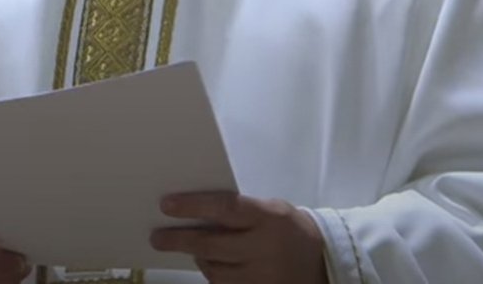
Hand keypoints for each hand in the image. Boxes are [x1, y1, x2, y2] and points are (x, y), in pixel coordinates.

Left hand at [149, 192, 328, 283]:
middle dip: (179, 240)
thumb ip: (238, 209)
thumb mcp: (269, 208)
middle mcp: (264, 248)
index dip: (192, 206)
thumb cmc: (287, 227)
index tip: (166, 205)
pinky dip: (213, 275)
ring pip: (215, 271)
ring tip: (187, 249)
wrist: (324, 261)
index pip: (224, 208)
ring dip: (197, 258)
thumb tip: (194, 209)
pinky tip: (208, 265)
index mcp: (267, 217)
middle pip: (212, 245)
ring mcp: (263, 276)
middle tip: (157, 237)